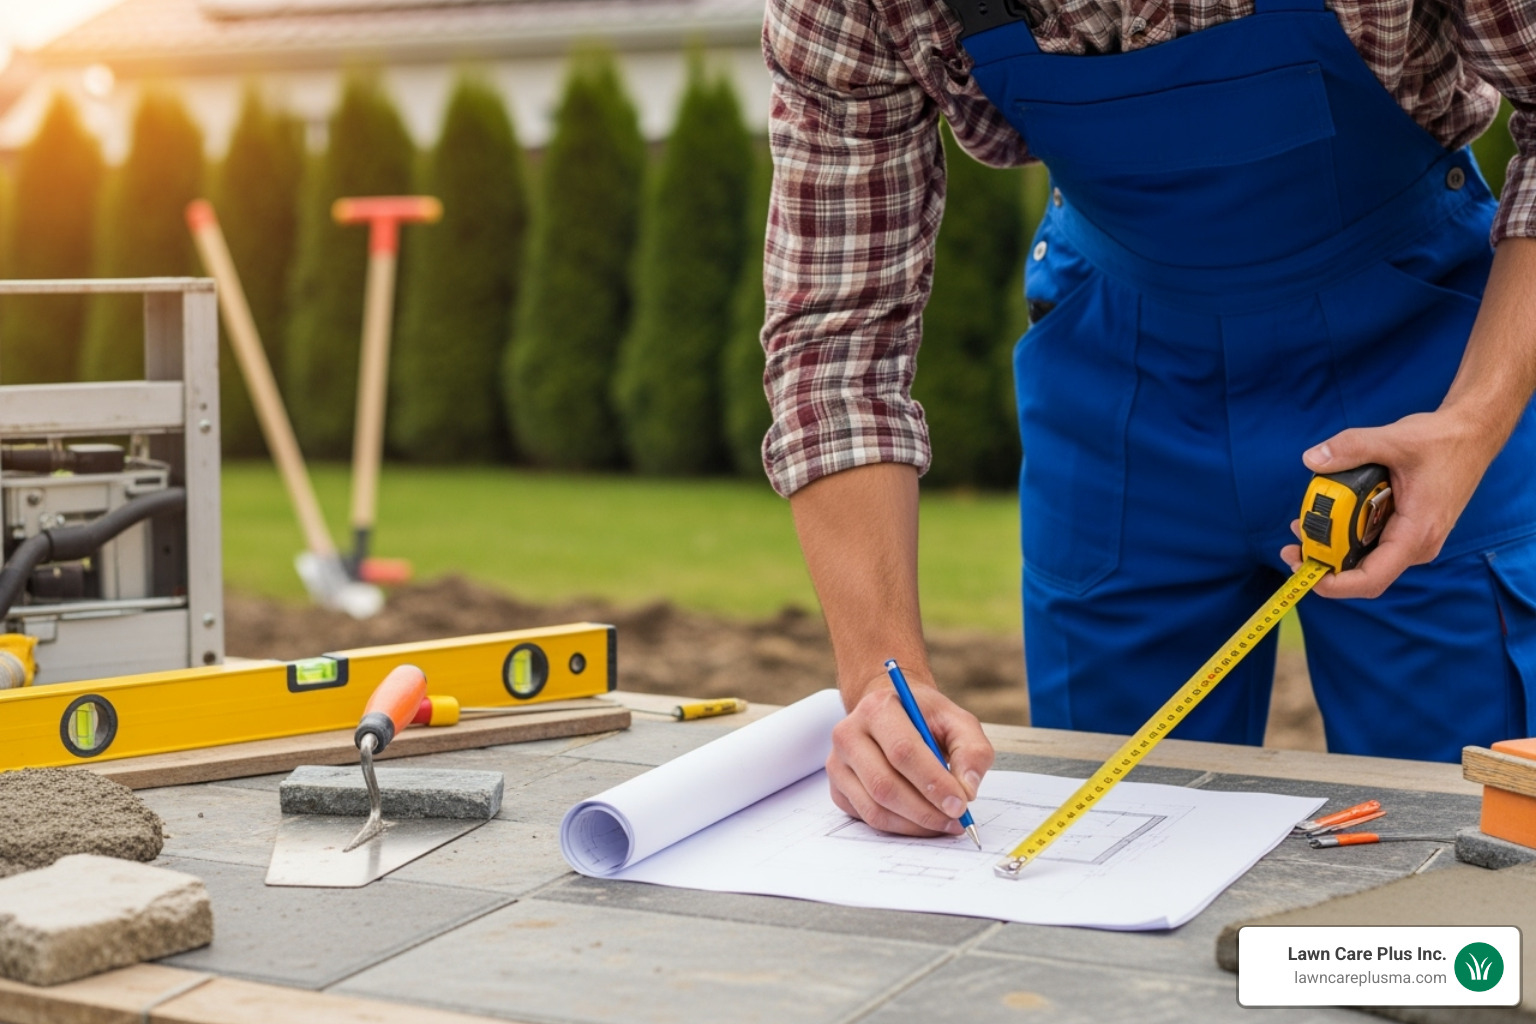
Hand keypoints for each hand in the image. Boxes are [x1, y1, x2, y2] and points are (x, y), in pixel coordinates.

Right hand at [827, 670, 992, 835]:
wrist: (893, 714)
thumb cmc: (924, 718)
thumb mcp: (957, 721)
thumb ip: (972, 750)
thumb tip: (967, 790)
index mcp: (877, 709)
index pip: (903, 751)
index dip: (933, 782)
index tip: (961, 804)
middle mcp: (848, 734)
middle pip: (885, 784)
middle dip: (925, 810)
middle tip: (956, 821)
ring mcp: (837, 764)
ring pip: (875, 808)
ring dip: (914, 824)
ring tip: (943, 823)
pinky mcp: (838, 789)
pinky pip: (868, 819)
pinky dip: (900, 827)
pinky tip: (921, 820)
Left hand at [1280, 409, 1500, 597]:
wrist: (1471, 435)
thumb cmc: (1442, 441)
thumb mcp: (1394, 439)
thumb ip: (1351, 447)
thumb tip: (1312, 459)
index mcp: (1416, 533)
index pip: (1372, 578)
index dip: (1334, 585)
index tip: (1304, 573)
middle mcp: (1417, 545)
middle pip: (1363, 573)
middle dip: (1324, 566)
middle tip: (1290, 546)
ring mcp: (1413, 539)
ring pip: (1367, 559)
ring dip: (1333, 549)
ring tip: (1301, 528)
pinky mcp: (1408, 529)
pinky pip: (1373, 542)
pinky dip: (1347, 534)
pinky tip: (1327, 516)